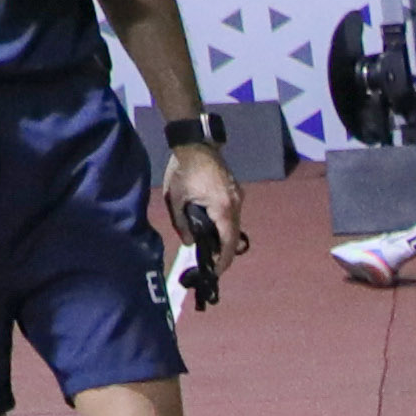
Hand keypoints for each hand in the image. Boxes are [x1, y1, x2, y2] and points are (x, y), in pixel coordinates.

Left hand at [160, 143, 248, 269]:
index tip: (216, 272)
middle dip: (224, 252)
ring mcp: (239, 197)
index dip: (223, 260)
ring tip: (209, 245)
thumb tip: (189, 243)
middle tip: (211, 263)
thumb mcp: (176, 199)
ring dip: (224, 237)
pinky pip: (233, 214)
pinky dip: (225, 225)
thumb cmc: (183, 169)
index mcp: (222, 208)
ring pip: (235, 225)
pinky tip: (212, 226)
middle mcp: (236, 204)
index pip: (227, 242)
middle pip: (234, 236)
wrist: (196, 143)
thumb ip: (182, 223)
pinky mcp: (236, 191)